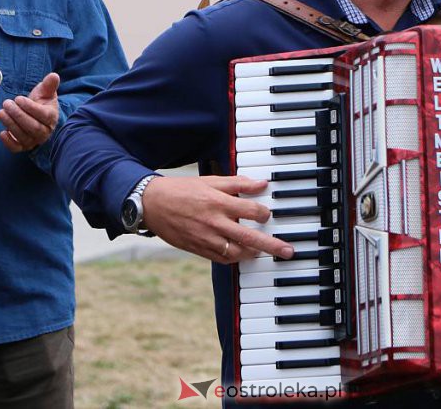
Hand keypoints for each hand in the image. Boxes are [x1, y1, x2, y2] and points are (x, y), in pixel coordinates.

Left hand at [0, 72, 59, 152]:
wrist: (36, 116)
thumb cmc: (41, 102)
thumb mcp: (45, 92)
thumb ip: (49, 84)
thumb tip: (54, 76)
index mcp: (51, 117)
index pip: (43, 115)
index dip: (30, 107)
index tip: (18, 99)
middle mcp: (44, 131)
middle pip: (33, 127)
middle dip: (18, 115)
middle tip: (7, 104)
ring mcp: (34, 140)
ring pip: (23, 136)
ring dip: (10, 124)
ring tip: (1, 112)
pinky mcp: (23, 146)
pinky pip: (16, 148)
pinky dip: (8, 142)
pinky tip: (2, 132)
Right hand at [142, 176, 294, 264]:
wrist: (152, 204)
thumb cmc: (182, 190)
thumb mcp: (210, 181)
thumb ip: (238, 184)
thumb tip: (262, 184)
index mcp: (219, 202)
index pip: (252, 211)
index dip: (264, 213)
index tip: (267, 214)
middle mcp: (215, 223)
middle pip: (250, 238)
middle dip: (272, 246)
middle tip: (288, 251)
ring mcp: (206, 239)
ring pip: (237, 253)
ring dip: (253, 254)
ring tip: (263, 253)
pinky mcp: (198, 249)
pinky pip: (221, 259)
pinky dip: (234, 259)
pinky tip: (241, 255)